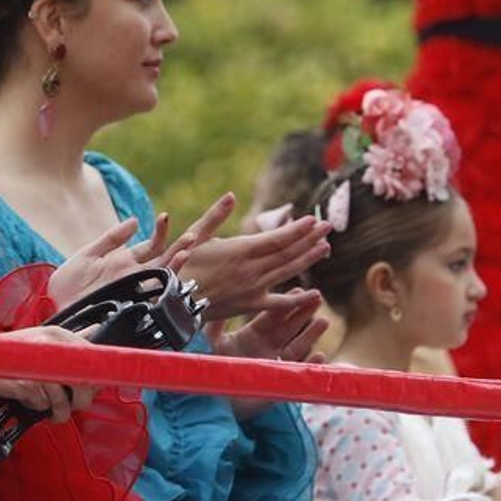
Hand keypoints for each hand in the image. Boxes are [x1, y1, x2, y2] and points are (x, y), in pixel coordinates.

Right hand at [0, 326, 98, 422]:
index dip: (94, 380)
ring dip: (57, 411)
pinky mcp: (25, 382)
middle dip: (79, 401)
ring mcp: (36, 363)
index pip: (93, 359)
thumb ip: (70, 355)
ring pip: (62, 399)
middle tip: (69, 406)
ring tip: (50, 410)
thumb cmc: (10, 360)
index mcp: (58, 334)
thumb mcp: (41, 348)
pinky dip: (37, 408)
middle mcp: (50, 344)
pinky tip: (28, 400)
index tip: (89, 389)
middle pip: (83, 382)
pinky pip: (43, 405)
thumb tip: (100, 363)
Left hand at [47, 215, 193, 307]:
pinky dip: (164, 293)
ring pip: (162, 280)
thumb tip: (136, 220)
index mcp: (125, 261)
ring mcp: (133, 294)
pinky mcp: (129, 310)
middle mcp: (134, 277)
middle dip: (179, 249)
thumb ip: (112, 238)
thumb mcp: (88, 254)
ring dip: (176, 268)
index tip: (164, 216)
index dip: (161, 231)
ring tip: (186, 253)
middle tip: (192, 236)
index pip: (151, 245)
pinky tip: (171, 282)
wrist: (53, 306)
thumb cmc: (69, 281)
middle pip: (164, 262)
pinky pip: (152, 303)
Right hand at [173, 193, 330, 320]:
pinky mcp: (249, 305)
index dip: (297, 229)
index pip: (276, 238)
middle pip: (287, 253)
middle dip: (309, 239)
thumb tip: (231, 195)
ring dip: (307, 259)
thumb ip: (215, 216)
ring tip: (326, 248)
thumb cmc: (181, 264)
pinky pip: (278, 303)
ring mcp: (252, 288)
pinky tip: (313, 293)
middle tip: (328, 227)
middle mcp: (250, 269)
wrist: (173, 300)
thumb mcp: (195, 236)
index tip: (313, 220)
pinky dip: (296, 299)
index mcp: (239, 250)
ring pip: (286, 273)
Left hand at [205, 288, 328, 418]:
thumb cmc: (209, 371)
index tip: (297, 290)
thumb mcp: (211, 344)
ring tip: (324, 321)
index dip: (284, 304)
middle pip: (287, 327)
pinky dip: (309, 365)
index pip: (270, 316)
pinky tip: (319, 355)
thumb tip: (215, 301)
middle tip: (318, 297)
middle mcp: (265, 348)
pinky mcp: (278, 385)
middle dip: (303, 313)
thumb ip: (215, 324)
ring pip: (296, 347)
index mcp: (250, 336)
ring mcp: (273, 366)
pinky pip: (297, 373)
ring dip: (311, 335)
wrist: (212, 403)